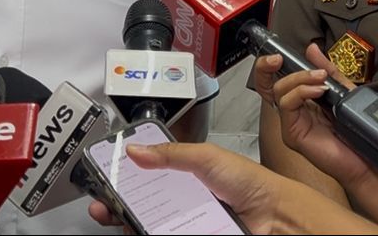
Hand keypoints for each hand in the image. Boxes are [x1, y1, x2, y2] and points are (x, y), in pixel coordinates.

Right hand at [89, 142, 280, 233]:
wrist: (275, 214)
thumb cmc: (251, 182)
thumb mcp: (206, 157)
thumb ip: (171, 154)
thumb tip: (137, 149)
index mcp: (185, 177)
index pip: (147, 178)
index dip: (126, 179)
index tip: (106, 178)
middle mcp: (184, 202)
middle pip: (142, 206)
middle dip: (118, 206)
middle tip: (102, 205)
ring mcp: (187, 224)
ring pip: (149, 226)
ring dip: (129, 223)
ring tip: (116, 218)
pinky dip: (148, 232)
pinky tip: (139, 229)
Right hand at [253, 44, 373, 187]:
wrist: (367, 158)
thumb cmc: (356, 130)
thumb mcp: (343, 91)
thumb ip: (327, 70)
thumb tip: (311, 48)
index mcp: (302, 100)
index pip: (277, 79)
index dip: (270, 65)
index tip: (279, 54)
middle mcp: (293, 111)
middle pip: (267, 85)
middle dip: (267, 66)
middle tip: (280, 58)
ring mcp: (291, 123)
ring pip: (278, 91)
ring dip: (299, 78)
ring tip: (320, 79)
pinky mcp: (293, 134)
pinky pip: (287, 106)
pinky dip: (300, 93)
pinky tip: (318, 91)